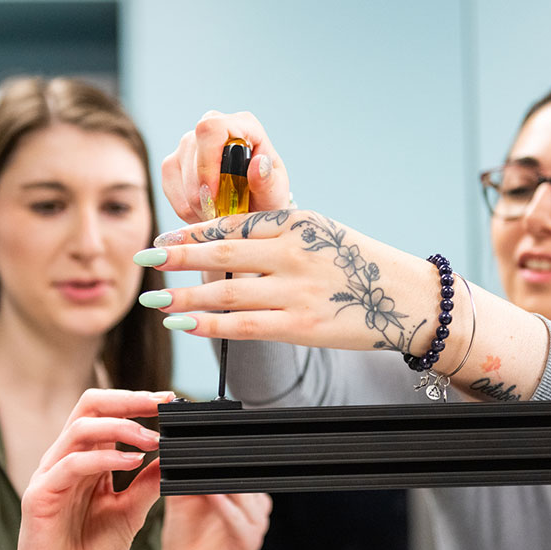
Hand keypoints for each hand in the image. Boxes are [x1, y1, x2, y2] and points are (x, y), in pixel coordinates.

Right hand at [7, 390, 171, 549]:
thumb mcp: (129, 512)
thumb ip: (147, 484)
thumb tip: (172, 457)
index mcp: (87, 459)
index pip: (107, 412)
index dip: (137, 401)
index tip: (170, 401)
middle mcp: (66, 459)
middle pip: (90, 406)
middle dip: (129, 400)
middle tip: (162, 404)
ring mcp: (50, 474)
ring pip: (81, 428)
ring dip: (122, 428)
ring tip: (153, 440)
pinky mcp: (40, 495)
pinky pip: (72, 464)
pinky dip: (105, 458)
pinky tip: (133, 462)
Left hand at [143, 209, 446, 357]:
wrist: (408, 298)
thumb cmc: (359, 266)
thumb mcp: (320, 234)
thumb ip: (277, 235)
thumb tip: (227, 242)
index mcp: (295, 222)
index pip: (232, 224)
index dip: (190, 232)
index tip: (161, 239)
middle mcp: (292, 251)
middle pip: (220, 253)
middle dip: (175, 257)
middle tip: (142, 259)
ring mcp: (296, 289)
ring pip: (225, 290)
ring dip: (184, 295)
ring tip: (154, 300)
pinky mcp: (301, 324)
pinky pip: (243, 325)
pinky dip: (208, 324)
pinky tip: (183, 324)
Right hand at [161, 110, 291, 223]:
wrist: (255, 209)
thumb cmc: (267, 197)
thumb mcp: (275, 194)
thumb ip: (268, 182)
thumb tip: (259, 163)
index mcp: (244, 125)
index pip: (212, 129)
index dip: (207, 162)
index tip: (214, 195)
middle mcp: (214, 127)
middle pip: (190, 148)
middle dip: (201, 191)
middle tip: (219, 216)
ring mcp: (190, 143)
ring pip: (175, 168)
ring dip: (193, 203)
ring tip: (215, 216)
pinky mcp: (175, 162)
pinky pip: (168, 184)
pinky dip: (183, 207)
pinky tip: (202, 213)